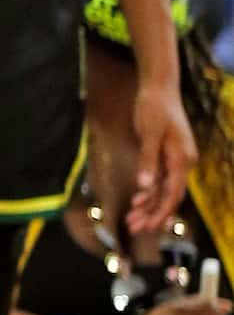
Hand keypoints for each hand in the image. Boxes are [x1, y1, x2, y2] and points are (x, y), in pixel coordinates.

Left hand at [126, 77, 196, 237]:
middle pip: (169, 196)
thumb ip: (147, 160)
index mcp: (182, 159)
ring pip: (164, 189)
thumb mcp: (148, 132)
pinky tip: (138, 200)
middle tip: (134, 227)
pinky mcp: (168, 155)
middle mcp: (183, 163)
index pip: (172, 194)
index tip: (146, 226)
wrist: (159, 87)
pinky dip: (149, 191)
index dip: (159, 211)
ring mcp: (177, 159)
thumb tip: (144, 186)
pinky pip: (161, 179)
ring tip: (131, 219)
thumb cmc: (154, 107)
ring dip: (148, 205)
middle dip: (152, 214)